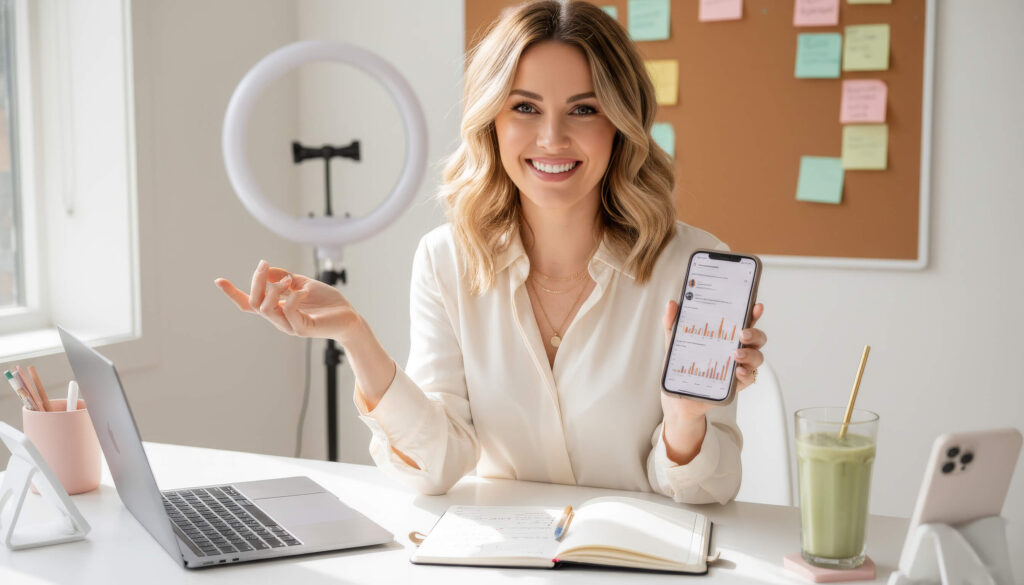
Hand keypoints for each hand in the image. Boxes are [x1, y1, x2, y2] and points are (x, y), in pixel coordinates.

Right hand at [215, 260, 363, 344]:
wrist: (349, 317)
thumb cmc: (328, 302)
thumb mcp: (303, 283)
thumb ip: (285, 277)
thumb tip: (268, 270)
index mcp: (277, 309)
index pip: (249, 304)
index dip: (233, 293)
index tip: (218, 280)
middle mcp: (279, 319)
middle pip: (254, 303)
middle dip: (256, 282)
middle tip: (264, 265)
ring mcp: (290, 326)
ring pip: (266, 309)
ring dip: (273, 289)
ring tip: (289, 280)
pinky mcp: (303, 329)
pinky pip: (289, 313)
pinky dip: (292, 298)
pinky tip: (301, 290)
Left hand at [659, 300, 766, 463]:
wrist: (678, 394)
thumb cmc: (683, 363)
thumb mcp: (675, 341)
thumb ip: (673, 322)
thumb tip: (672, 304)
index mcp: (726, 335)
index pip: (744, 320)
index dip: (753, 313)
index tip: (756, 306)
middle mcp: (738, 348)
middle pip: (757, 338)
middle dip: (755, 333)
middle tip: (742, 334)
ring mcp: (740, 366)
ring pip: (757, 357)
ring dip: (750, 355)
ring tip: (736, 355)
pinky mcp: (737, 384)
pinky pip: (750, 378)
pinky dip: (746, 374)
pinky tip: (738, 372)